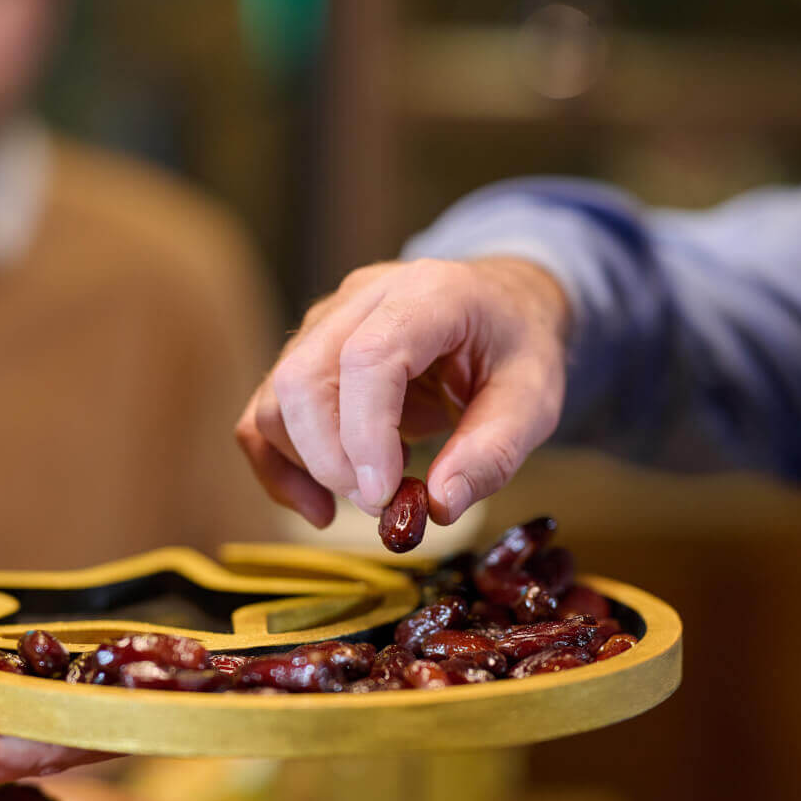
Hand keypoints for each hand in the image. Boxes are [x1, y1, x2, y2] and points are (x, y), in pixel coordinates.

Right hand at [236, 257, 570, 527]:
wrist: (501, 305)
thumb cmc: (517, 347)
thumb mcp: (535, 399)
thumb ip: (493, 452)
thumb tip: (439, 505)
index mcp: (429, 294)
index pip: (368, 358)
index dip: (365, 434)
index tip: (385, 496)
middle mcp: (363, 298)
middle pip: (302, 378)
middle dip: (330, 460)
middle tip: (383, 505)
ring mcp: (324, 323)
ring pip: (276, 399)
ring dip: (308, 466)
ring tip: (370, 499)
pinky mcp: (305, 354)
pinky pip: (265, 414)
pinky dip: (280, 466)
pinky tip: (318, 505)